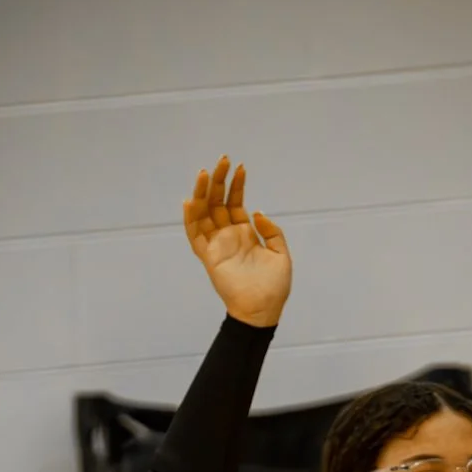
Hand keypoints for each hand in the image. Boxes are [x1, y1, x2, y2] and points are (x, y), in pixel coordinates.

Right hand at [183, 157, 291, 327]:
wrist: (263, 311)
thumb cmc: (274, 288)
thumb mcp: (281, 254)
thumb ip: (272, 232)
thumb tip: (256, 212)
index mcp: (245, 234)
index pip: (236, 203)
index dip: (237, 185)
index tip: (240, 167)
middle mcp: (228, 236)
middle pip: (218, 202)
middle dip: (218, 181)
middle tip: (222, 160)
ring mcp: (217, 246)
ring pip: (204, 214)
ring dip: (202, 193)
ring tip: (204, 173)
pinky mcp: (209, 258)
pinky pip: (195, 236)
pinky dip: (191, 219)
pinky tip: (190, 201)